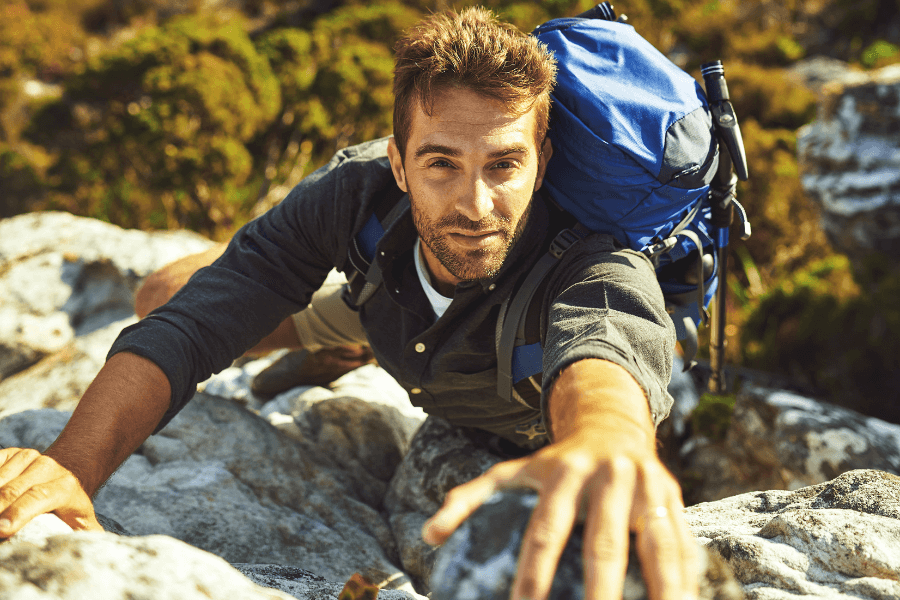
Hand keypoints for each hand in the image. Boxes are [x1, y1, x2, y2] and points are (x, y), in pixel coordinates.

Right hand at [0, 448, 101, 537]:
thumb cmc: (70, 508)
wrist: (63, 475)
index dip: (19, 513)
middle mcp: (48, 466)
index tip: (2, 529)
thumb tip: (102, 549)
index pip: (40, 497)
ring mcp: (28, 457)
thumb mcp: (83, 522)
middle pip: (12, 490)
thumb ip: (88, 537)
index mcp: (66, 485)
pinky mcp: (10, 453)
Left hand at [422, 424, 697, 599]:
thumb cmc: (555, 463)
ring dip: (661, 589)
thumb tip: (430, 534)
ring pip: (657, 544)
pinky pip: (685, 544)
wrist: (611, 422)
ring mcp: (646, 486)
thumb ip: (471, 497)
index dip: (533, 573)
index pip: (545, 530)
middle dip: (599, 592)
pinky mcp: (674, 497)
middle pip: (604, 543)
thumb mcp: (513, 470)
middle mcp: (607, 477)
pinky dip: (686, 580)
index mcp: (562, 472)